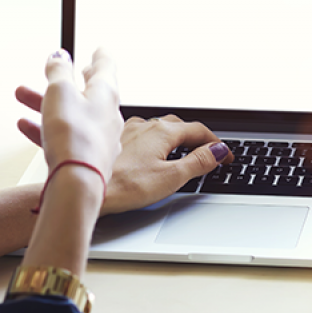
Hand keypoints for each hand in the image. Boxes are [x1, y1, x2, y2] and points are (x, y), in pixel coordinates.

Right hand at [15, 49, 123, 182]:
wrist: (77, 183)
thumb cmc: (74, 137)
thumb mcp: (60, 93)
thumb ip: (58, 71)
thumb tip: (59, 56)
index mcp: (106, 94)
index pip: (106, 67)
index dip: (100, 56)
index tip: (99, 49)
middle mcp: (108, 116)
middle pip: (87, 92)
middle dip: (67, 80)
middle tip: (61, 71)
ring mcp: (99, 138)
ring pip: (72, 114)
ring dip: (47, 103)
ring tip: (22, 95)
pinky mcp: (88, 158)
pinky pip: (66, 136)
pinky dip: (46, 127)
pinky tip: (27, 126)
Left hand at [99, 114, 233, 214]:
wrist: (85, 187)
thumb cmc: (124, 186)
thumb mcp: (171, 177)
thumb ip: (198, 163)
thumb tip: (217, 152)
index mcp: (163, 132)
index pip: (199, 131)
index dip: (216, 144)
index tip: (226, 156)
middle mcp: (144, 126)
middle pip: (179, 125)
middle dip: (196, 137)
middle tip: (207, 152)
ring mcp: (127, 131)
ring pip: (157, 127)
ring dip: (173, 136)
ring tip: (180, 148)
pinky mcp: (113, 140)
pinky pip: (140, 133)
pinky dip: (152, 140)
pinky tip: (148, 150)